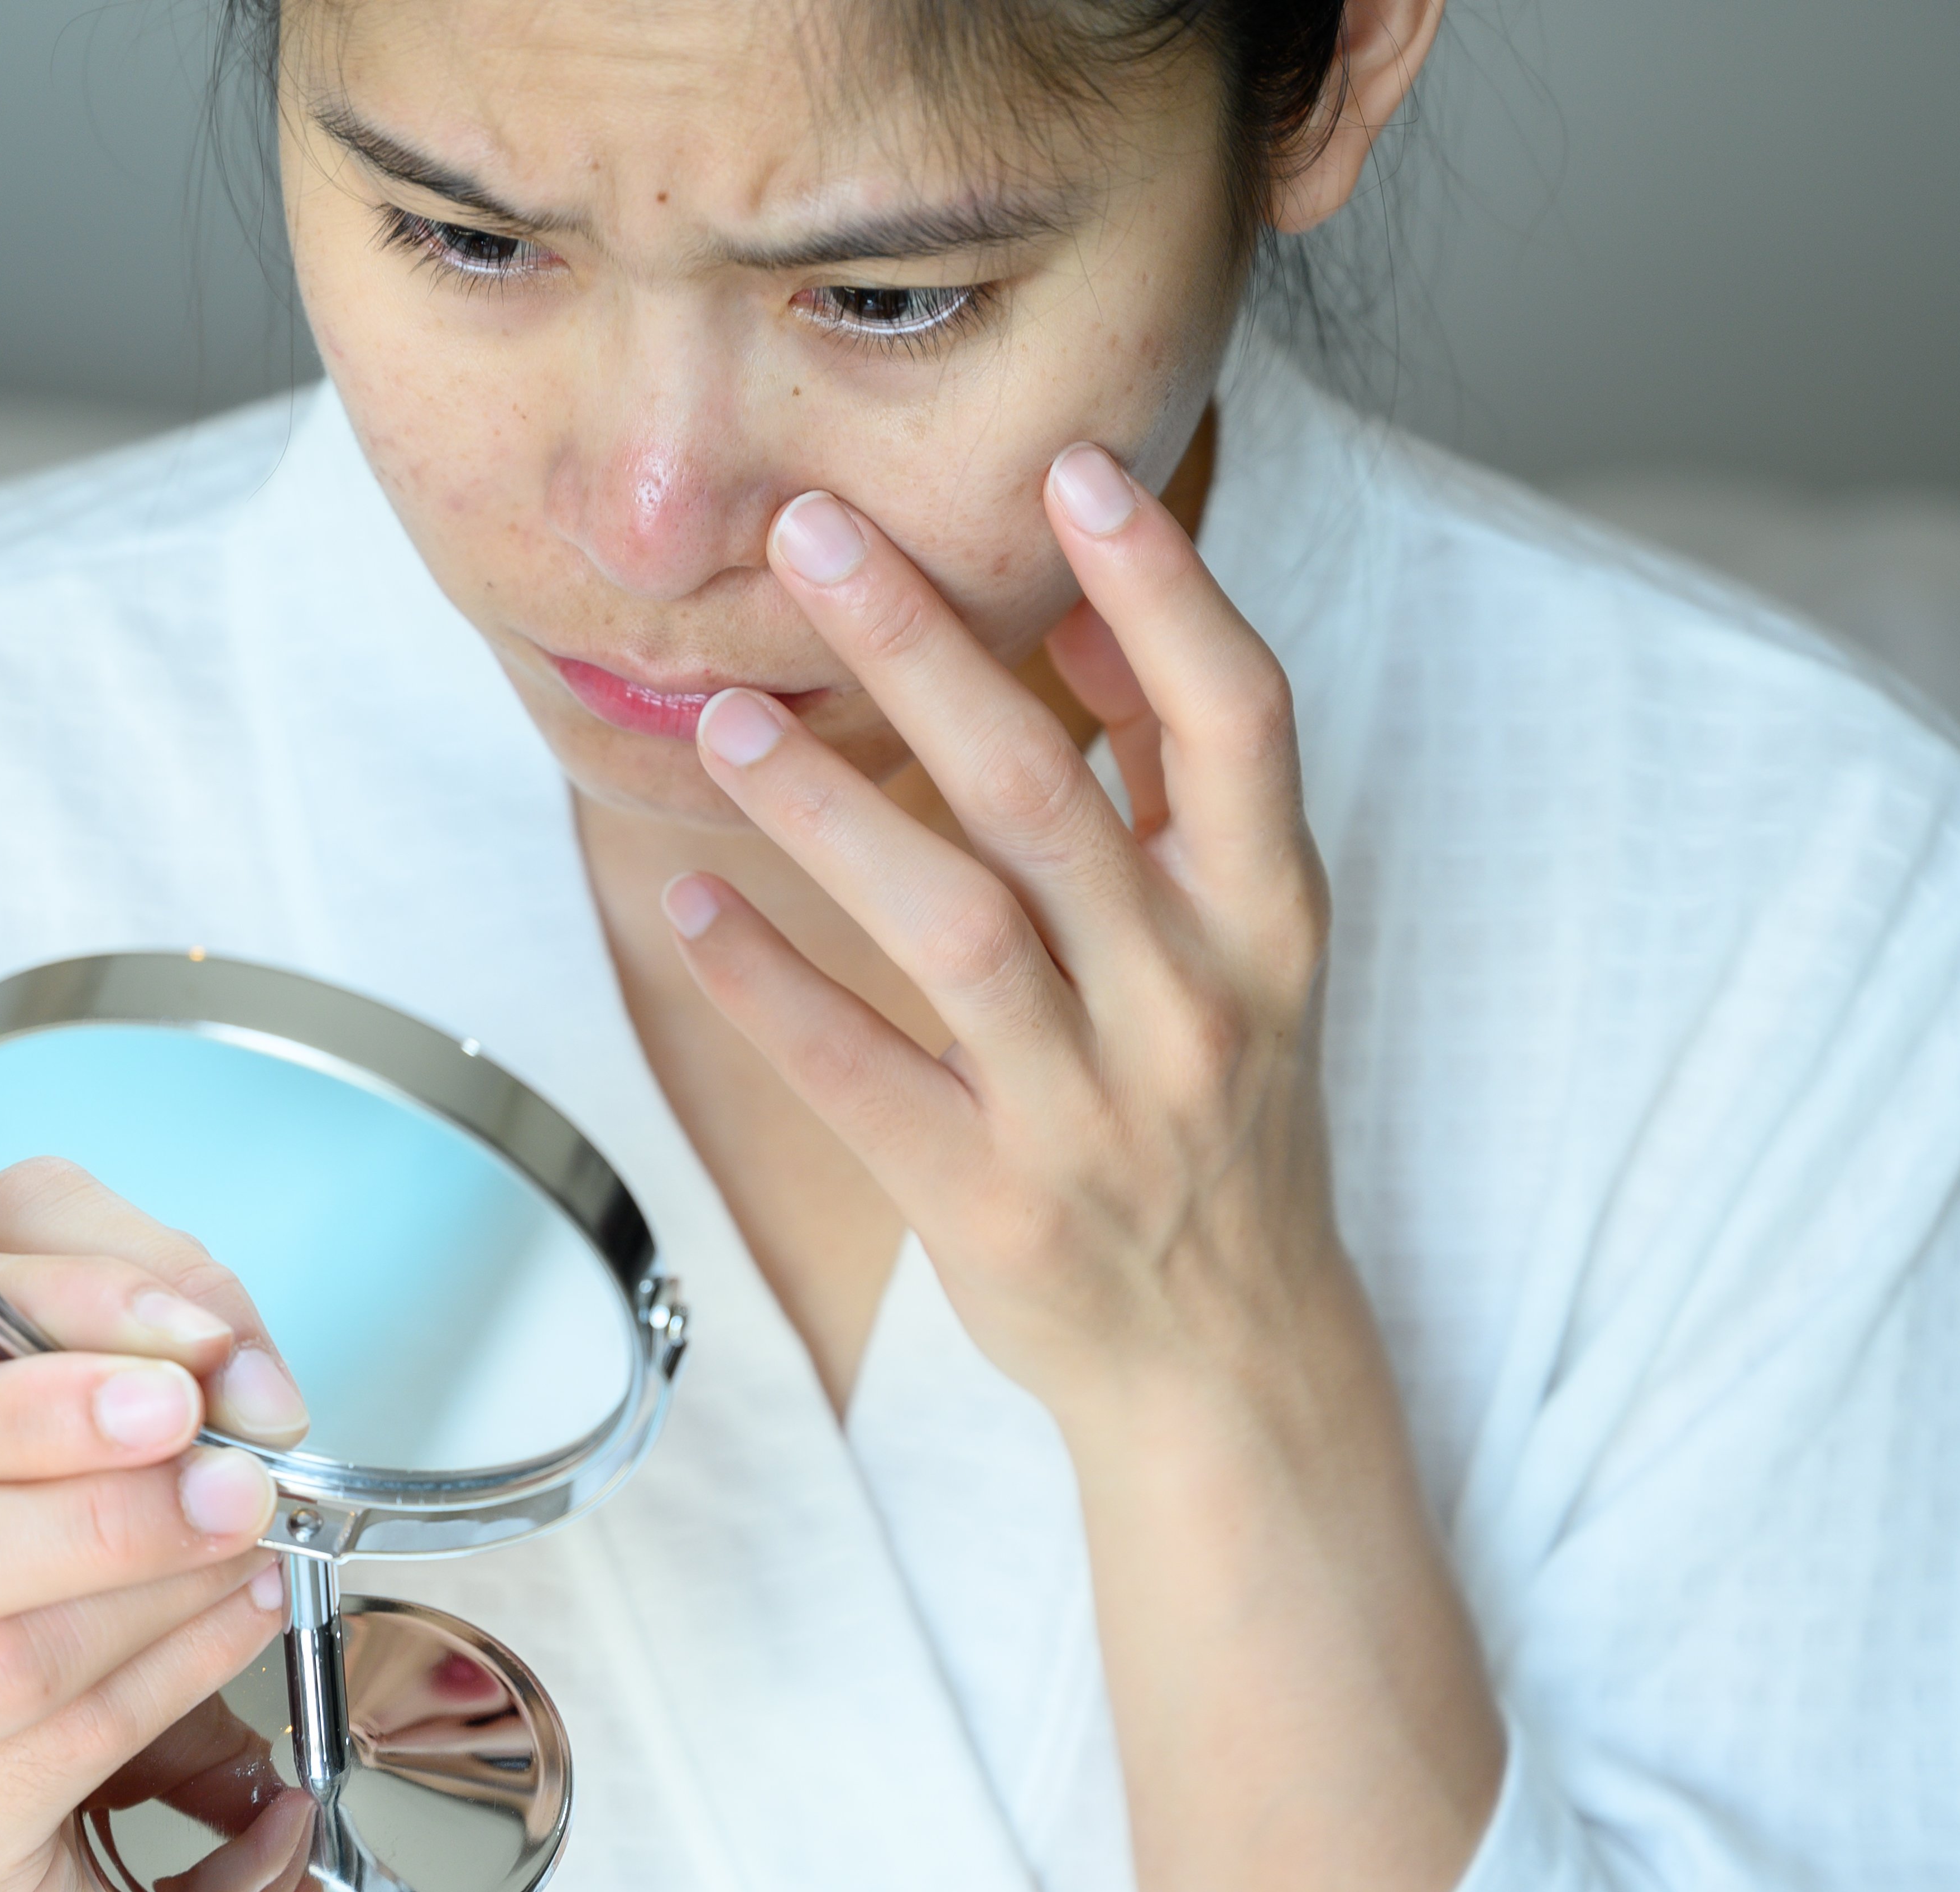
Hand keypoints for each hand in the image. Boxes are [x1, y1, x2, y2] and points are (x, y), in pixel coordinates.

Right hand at [0, 1158, 307, 1891]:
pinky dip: (172, 1677)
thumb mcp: (29, 1419)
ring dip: (153, 1593)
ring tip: (253, 1542)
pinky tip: (239, 1621)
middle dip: (96, 1509)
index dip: (31, 1400)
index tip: (176, 1383)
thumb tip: (209, 1346)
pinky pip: (56, 1756)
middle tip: (235, 1478)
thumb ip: (94, 1323)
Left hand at [666, 444, 1345, 1444]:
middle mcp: (1192, 1001)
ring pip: (952, 927)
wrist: (1232, 1358)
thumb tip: (1091, 604)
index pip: (1239, 716)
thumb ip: (1181, 781)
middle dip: (927, 651)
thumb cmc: (1223, 1109)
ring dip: (828, 810)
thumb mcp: (1249, 942)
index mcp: (1269, 917)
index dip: (1161, 584)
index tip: (1068, 466)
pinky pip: (859, 1076)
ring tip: (726, 716)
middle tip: (813, 531)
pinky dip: (770, 984)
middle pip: (1050, 795)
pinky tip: (690, 901)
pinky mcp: (988, 1203)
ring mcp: (1090, 1110)